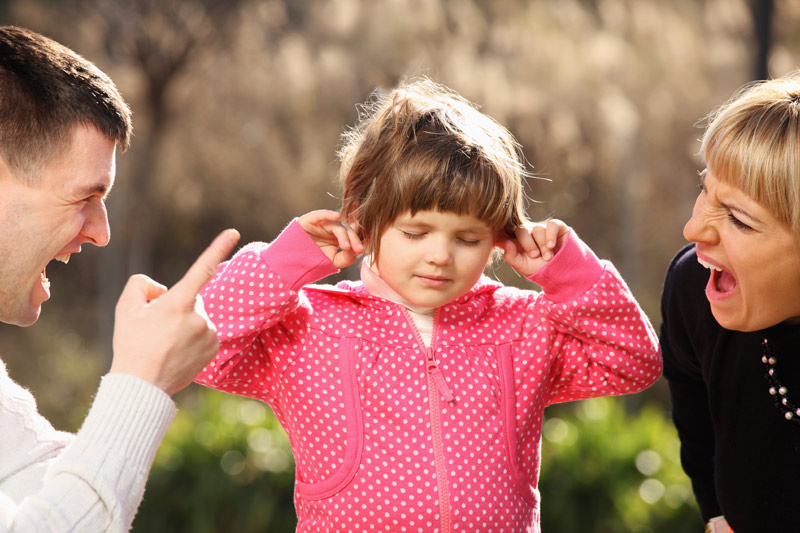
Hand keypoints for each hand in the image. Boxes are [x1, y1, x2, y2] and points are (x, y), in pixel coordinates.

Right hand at [109, 229, 239, 395]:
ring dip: (184, 322)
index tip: (233, 232)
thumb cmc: (131, 344)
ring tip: (164, 342)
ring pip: (197, 315)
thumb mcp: (125, 307)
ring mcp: (209, 333)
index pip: (202, 268)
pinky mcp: (214, 347)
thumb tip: (163, 289)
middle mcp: (200, 316)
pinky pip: (204, 332)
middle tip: (155, 328)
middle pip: (190, 297)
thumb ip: (142, 284)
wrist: (142, 386)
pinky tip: (176, 350)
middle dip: (176, 304)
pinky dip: (193, 336)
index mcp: (179, 302)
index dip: (218, 247)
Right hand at [298, 209, 363, 268]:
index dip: (360, 239)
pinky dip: (328, 214)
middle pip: (347, 229)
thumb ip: (346, 257)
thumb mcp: (332, 262)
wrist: (291, 263)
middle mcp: (332, 228)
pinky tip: (336, 216)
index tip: (364, 249)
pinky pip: (320, 214)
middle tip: (359, 249)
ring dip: (343, 234)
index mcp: (340, 236)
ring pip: (337, 225)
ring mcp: (322, 223)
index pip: (353, 234)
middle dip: (354, 239)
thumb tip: (356, 250)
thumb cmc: (313, 261)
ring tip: (346, 246)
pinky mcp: (310, 220)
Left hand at [497, 219, 569, 276]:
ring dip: (543, 246)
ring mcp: (541, 228)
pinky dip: (551, 236)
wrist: (562, 272)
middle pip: (521, 230)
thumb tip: (506, 243)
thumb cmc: (540, 268)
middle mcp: (528, 232)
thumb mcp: (523, 266)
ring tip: (548, 258)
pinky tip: (551, 246)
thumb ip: (511, 257)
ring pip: (537, 229)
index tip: (503, 243)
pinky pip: (551, 225)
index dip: (503, 235)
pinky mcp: (556, 226)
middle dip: (528, 244)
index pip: (506, 232)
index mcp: (517, 240)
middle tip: (535, 256)